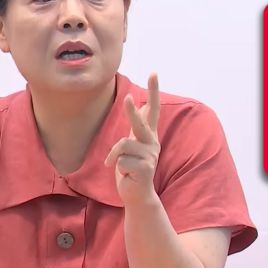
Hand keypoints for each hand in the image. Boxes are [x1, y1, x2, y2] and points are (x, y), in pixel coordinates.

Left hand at [104, 73, 160, 205]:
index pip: (153, 109)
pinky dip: (115, 166)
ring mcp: (150, 156)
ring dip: (114, 155)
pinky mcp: (145, 169)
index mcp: (149, 135)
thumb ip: (138, 127)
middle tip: (128, 97)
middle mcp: (152, 143)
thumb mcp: (133, 145)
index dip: (154, 91)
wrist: (136, 195)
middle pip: (140, 123)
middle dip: (132, 112)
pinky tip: (124, 174)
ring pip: (123, 145)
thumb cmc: (131, 168)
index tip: (154, 73)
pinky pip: (121, 160)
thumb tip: (142, 105)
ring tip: (115, 165)